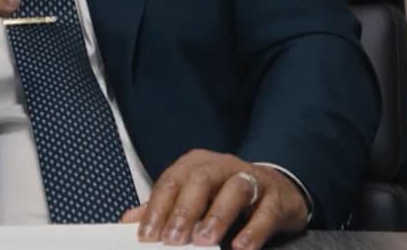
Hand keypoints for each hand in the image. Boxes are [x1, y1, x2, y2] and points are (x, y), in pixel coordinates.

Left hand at [121, 150, 307, 249]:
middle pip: (200, 179)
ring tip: (205, 240)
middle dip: (185, 210)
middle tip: (174, 239)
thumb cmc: (225, 195)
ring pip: (235, 189)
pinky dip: (253, 229)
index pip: (171, 181)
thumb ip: (164, 208)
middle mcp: (222, 165)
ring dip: (218, 215)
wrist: (277, 190)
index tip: (148, 236)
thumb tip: (130, 221)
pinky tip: (241, 247)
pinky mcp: (275, 197)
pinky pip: (266, 210)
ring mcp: (252, 178)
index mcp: (196, 164)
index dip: (158, 208)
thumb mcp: (193, 197)